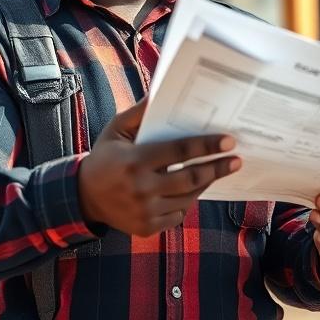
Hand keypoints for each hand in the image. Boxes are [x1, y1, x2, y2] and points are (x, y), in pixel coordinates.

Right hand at [78, 98, 240, 236]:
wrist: (83, 197)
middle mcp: (142, 188)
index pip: (180, 152)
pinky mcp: (146, 228)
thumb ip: (139, 113)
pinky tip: (190, 191)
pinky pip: (177, 215)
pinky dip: (186, 202)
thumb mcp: (116, 130)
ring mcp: (145, 211)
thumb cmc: (104, 157)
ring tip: (216, 172)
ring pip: (188, 198)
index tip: (228, 141)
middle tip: (236, 160)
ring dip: (204, 184)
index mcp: (135, 160)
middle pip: (191, 178)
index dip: (207, 147)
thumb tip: (160, 92)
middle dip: (217, 168)